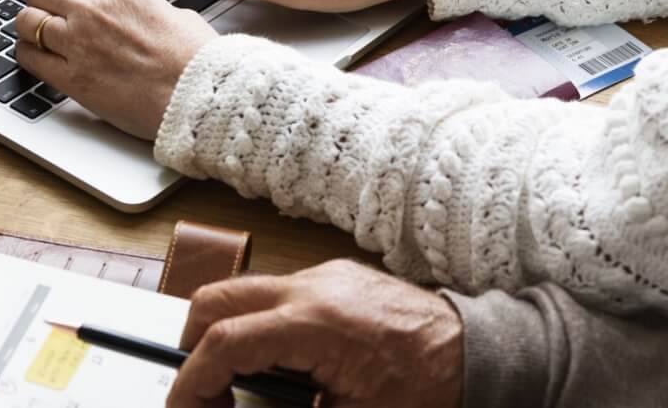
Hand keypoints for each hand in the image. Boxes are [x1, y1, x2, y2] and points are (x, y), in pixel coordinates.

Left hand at [12, 0, 216, 138]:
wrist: (196, 95)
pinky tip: (33, 57)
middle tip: (44, 7)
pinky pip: (30, 58)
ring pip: (27, 21)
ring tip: (31, 32)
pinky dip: (27, 55)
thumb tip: (150, 16)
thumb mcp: (179, 16)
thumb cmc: (196, 59)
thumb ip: (151, 10)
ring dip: (28, 26)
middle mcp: (95, 9)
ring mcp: (78, 42)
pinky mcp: (71, 77)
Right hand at [168, 260, 463, 407]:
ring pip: (245, 292)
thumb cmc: (427, 388)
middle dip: (196, 346)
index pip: (223, 342)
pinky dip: (265, 325)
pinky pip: (280, 292)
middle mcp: (313, 288)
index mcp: (314, 324)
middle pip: (217, 299)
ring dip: (232, 334)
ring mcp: (326, 276)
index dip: (192, 382)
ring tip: (248, 385)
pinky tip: (286, 365)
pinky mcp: (338, 277)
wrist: (475, 352)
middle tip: (205, 392)